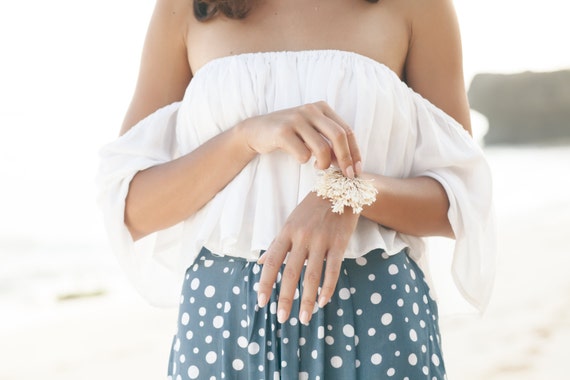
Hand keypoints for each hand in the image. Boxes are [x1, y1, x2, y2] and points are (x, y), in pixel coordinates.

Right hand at [237, 101, 361, 177]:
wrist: (256, 131)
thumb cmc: (289, 135)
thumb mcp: (311, 133)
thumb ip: (329, 142)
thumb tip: (349, 163)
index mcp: (321, 108)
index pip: (346, 130)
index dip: (355, 152)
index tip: (357, 170)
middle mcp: (310, 109)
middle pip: (339, 136)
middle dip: (346, 159)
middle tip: (346, 175)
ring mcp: (296, 119)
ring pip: (322, 148)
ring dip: (323, 164)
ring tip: (317, 167)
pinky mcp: (283, 131)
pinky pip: (303, 154)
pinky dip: (304, 161)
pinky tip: (299, 157)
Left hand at [256, 192, 358, 324]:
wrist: (341, 190)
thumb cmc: (311, 209)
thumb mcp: (290, 222)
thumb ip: (276, 243)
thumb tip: (259, 262)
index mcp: (287, 232)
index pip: (272, 261)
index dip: (266, 282)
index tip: (262, 301)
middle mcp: (302, 237)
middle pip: (291, 272)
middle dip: (285, 297)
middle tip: (281, 318)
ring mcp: (322, 240)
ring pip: (312, 275)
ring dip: (307, 299)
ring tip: (304, 318)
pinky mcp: (339, 243)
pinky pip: (333, 269)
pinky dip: (328, 288)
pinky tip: (322, 302)